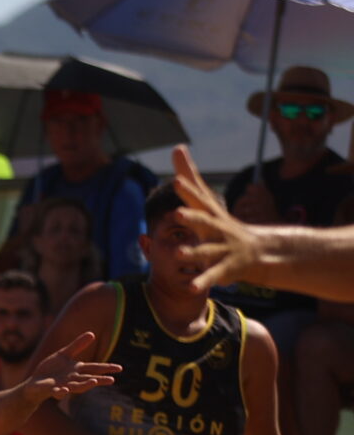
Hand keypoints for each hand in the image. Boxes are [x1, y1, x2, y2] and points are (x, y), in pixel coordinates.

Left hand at [19, 331, 118, 400]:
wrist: (35, 382)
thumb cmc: (51, 369)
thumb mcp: (63, 354)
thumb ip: (77, 345)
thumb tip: (92, 333)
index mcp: (77, 370)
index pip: (95, 368)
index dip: (107, 368)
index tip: (120, 368)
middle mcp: (73, 379)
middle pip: (89, 379)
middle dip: (100, 379)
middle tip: (112, 380)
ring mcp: (63, 385)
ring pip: (76, 386)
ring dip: (85, 384)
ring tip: (94, 381)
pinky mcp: (52, 390)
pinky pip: (58, 391)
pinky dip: (61, 391)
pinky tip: (63, 389)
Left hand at [163, 144, 272, 290]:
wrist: (258, 252)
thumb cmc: (222, 224)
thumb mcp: (205, 201)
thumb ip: (190, 177)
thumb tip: (178, 147)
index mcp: (210, 213)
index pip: (199, 199)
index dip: (188, 190)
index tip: (176, 179)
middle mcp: (217, 229)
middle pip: (204, 222)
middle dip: (192, 217)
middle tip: (176, 212)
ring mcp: (222, 249)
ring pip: (206, 251)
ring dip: (193, 252)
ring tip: (177, 253)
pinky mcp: (223, 269)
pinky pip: (211, 276)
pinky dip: (201, 282)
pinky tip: (190, 288)